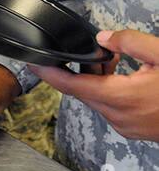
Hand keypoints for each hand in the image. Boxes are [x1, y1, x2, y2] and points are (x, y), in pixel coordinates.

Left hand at [29, 29, 158, 141]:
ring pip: (99, 100)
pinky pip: (113, 109)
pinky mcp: (136, 131)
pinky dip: (112, 92)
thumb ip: (131, 42)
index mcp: (122, 98)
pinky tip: (128, 79)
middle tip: (100, 53)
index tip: (33, 62)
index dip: (48, 73)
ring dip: (100, 81)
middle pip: (84, 92)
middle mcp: (120, 117)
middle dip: (82, 70)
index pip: (71, 86)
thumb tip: (104, 38)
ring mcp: (128, 127)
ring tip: (117, 62)